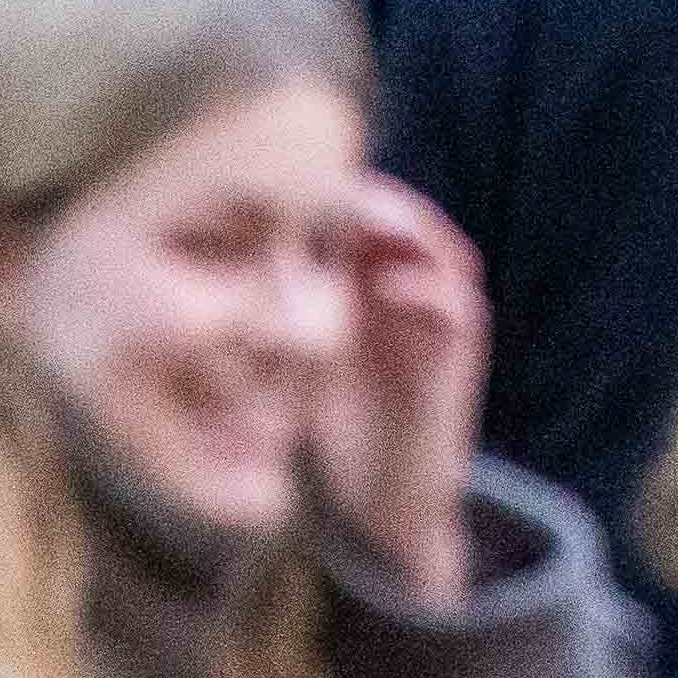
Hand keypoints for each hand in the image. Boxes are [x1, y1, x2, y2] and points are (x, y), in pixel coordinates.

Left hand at [315, 173, 489, 601]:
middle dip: (370, 196)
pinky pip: (457, 304)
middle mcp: (416, 292)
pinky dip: (426, 286)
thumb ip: (278, 311)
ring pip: (441, 247)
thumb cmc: (339, 421)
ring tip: (367, 213)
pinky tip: (387, 281)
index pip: (365, 218)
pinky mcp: (460, 355)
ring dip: (408, 226)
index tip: (289, 183)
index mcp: (379, 284)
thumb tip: (217, 272)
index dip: (335, 193)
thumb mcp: (299, 354)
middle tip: (332, 180)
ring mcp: (442, 319)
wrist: (386, 498)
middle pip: (404, 218)